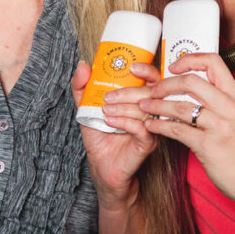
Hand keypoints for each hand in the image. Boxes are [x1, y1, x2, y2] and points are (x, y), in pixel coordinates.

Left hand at [71, 62, 159, 205]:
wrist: (103, 168)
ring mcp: (151, 126)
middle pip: (150, 91)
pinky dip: (125, 121)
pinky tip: (110, 122)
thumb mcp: (87, 109)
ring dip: (122, 107)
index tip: (131, 65)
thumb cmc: (100, 138)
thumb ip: (82, 88)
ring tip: (105, 111)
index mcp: (140, 98)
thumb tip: (82, 66)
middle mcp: (150, 110)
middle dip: (127, 90)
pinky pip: (142, 127)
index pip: (151, 78)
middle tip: (107, 97)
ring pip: (146, 108)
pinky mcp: (148, 143)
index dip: (146, 69)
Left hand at [140, 53, 234, 205]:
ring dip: (156, 105)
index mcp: (233, 94)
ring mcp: (219, 125)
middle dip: (165, 84)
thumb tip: (187, 85)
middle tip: (151, 90)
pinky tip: (150, 126)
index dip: (189, 59)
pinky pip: (177, 131)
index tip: (172, 66)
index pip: (212, 62)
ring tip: (143, 106)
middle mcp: (228, 106)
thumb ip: (215, 99)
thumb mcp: (233, 114)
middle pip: (191, 81)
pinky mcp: (208, 145)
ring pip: (180, 106)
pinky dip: (159, 126)